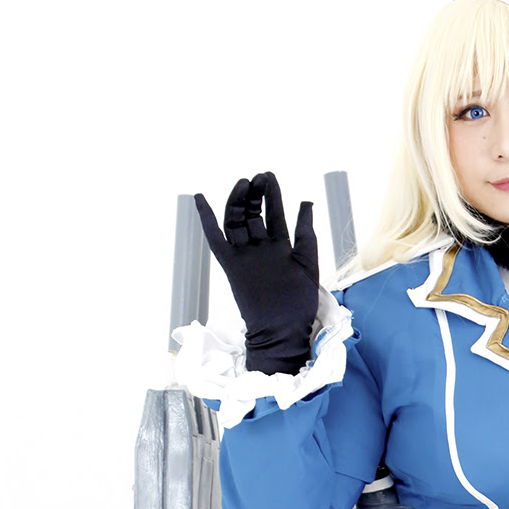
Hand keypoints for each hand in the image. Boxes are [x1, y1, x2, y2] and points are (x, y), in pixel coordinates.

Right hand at [193, 173, 318, 374]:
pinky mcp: (230, 266)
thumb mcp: (309, 264)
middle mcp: (260, 250)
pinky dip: (206, 219)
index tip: (268, 176)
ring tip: (244, 182)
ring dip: (238, 200)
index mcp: (280, 248)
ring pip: (237, 222)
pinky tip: (200, 198)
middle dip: (255, 194)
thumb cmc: (299, 304)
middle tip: (258, 176)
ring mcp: (245, 257)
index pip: (273, 215)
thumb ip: (307, 234)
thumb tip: (306, 201)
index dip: (271, 195)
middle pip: (253, 215)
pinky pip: (215, 239)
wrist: (282, 331)